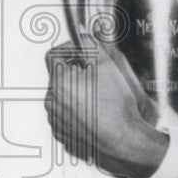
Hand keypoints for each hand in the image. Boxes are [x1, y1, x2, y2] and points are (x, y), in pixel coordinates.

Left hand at [44, 33, 167, 177]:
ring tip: (99, 97)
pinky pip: (67, 116)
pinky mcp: (64, 135)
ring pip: (63, 96)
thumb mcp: (107, 66)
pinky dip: (78, 111)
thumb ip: (90, 45)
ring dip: (77, 92)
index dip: (69, 50)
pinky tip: (97, 113)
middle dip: (76, 72)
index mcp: (59, 83)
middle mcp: (52, 103)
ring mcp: (56, 121)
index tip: (83, 53)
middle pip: (59, 76)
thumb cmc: (117, 107)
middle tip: (97, 75)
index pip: (53, 55)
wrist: (125, 142)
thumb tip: (81, 35)